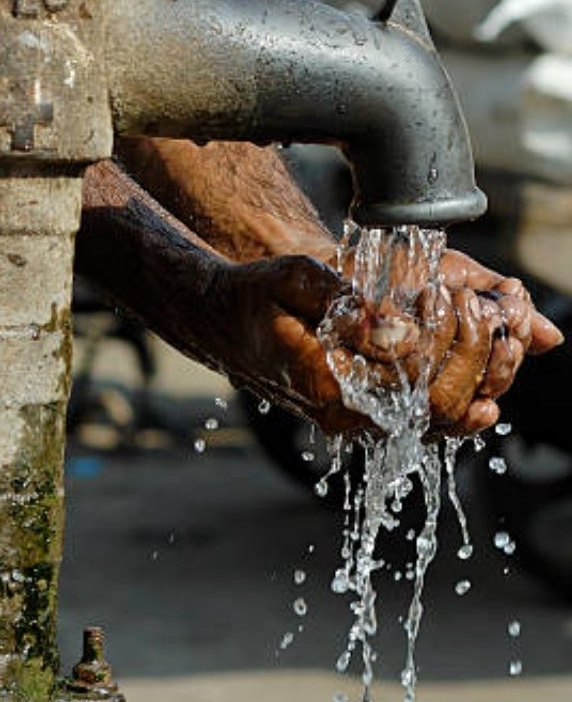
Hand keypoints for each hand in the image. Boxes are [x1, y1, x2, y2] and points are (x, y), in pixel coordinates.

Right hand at [214, 251, 558, 436]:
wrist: (221, 325)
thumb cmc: (254, 297)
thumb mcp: (293, 281)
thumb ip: (346, 305)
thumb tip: (401, 333)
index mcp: (327, 385)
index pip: (416, 381)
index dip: (450, 339)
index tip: (449, 292)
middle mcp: (343, 414)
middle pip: (439, 408)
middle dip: (474, 355)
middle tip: (475, 304)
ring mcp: (352, 420)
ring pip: (438, 419)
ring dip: (473, 374)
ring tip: (480, 321)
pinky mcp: (358, 414)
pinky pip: (421, 419)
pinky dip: (457, 392)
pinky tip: (474, 363)